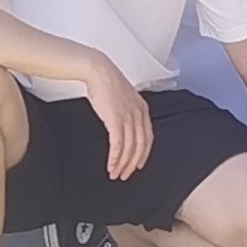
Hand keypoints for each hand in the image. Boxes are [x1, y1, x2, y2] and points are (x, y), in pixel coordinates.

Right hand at [80, 57, 153, 180]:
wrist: (98, 71)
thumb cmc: (107, 83)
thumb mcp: (124, 99)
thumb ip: (128, 112)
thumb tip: (124, 126)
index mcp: (142, 109)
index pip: (147, 138)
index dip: (143, 154)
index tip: (138, 165)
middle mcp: (138, 115)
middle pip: (140, 146)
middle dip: (132, 164)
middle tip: (125, 175)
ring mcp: (128, 117)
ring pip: (129, 148)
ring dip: (122, 164)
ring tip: (115, 173)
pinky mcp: (116, 120)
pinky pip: (118, 145)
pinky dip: (115, 158)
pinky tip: (111, 165)